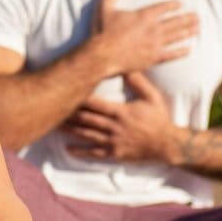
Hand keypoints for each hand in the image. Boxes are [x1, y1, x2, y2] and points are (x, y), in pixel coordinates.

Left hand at [63, 72, 184, 162]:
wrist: (167, 144)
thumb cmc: (159, 119)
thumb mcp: (152, 97)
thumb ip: (139, 82)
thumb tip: (127, 67)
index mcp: (121, 112)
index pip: (95, 104)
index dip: (79, 99)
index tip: (66, 93)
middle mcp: (114, 127)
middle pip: (86, 119)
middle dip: (70, 114)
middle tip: (54, 108)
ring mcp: (113, 141)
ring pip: (87, 135)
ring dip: (70, 130)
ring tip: (55, 125)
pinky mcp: (114, 153)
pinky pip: (94, 153)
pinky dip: (80, 151)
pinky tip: (68, 148)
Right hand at [89, 0, 197, 75]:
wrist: (101, 55)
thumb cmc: (101, 31)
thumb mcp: (104, 6)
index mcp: (143, 16)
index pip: (163, 7)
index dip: (174, 5)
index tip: (182, 3)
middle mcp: (152, 28)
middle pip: (175, 21)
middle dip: (187, 18)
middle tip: (198, 16)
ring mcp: (154, 44)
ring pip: (177, 36)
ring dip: (188, 32)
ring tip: (198, 28)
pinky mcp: (152, 58)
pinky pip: (171, 55)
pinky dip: (181, 52)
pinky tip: (189, 50)